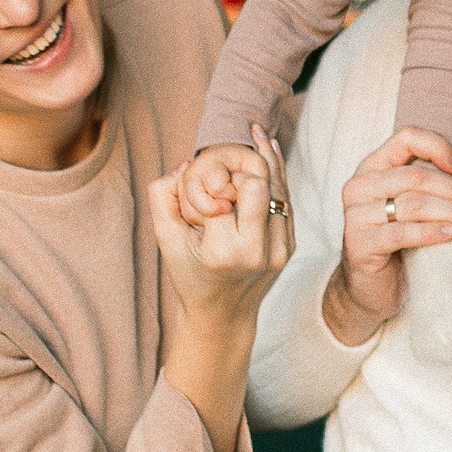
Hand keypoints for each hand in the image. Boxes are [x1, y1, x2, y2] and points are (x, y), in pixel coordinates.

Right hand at [150, 125, 292, 326]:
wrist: (222, 316)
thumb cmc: (189, 275)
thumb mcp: (165, 240)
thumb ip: (162, 197)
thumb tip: (185, 163)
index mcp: (224, 252)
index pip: (222, 191)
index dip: (209, 182)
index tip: (203, 192)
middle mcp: (257, 252)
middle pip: (257, 184)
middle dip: (238, 171)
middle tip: (225, 176)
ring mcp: (278, 251)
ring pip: (278, 186)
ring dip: (261, 166)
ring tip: (255, 135)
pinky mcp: (289, 246)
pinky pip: (285, 200)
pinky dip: (275, 177)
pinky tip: (266, 151)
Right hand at [323, 127, 451, 345]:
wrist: (374, 290)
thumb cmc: (404, 244)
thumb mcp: (433, 212)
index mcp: (374, 167)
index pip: (406, 138)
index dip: (438, 147)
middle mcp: (359, 186)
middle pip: (415, 175)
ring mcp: (355, 215)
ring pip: (412, 203)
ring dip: (450, 213)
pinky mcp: (358, 243)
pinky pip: (401, 232)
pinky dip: (431, 233)